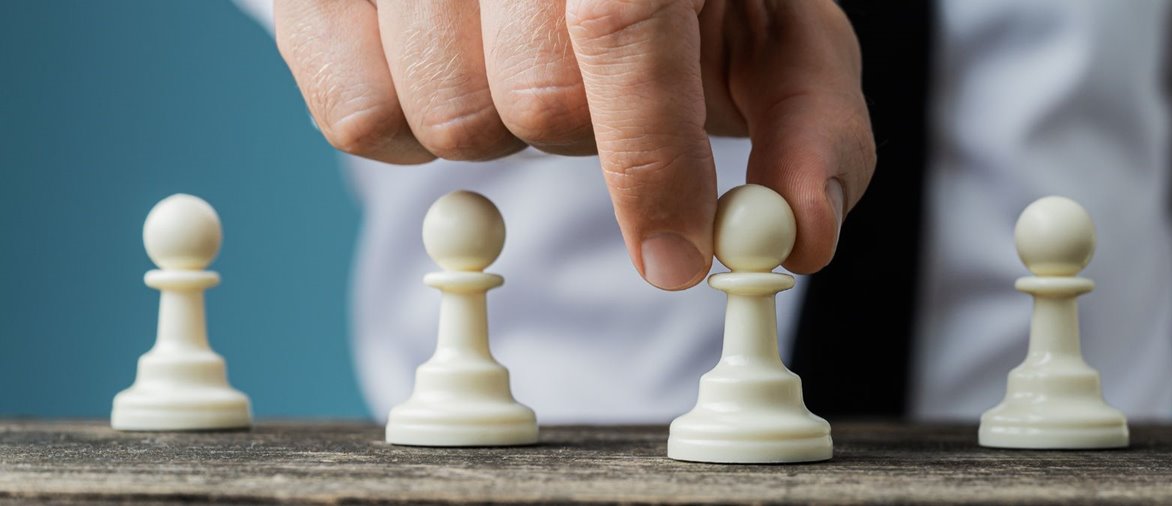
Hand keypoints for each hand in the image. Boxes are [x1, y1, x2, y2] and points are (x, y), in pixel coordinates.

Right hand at [275, 0, 874, 289]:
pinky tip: (457, 75)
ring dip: (504, 136)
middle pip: (533, 98)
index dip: (650, 159)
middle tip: (602, 101)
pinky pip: (356, 119)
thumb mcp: (775, 39)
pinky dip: (416, 133)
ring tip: (526, 69)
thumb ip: (809, 131)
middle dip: (584, 143)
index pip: (620, 24)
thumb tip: (799, 238)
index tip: (676, 260)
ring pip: (444, 119)